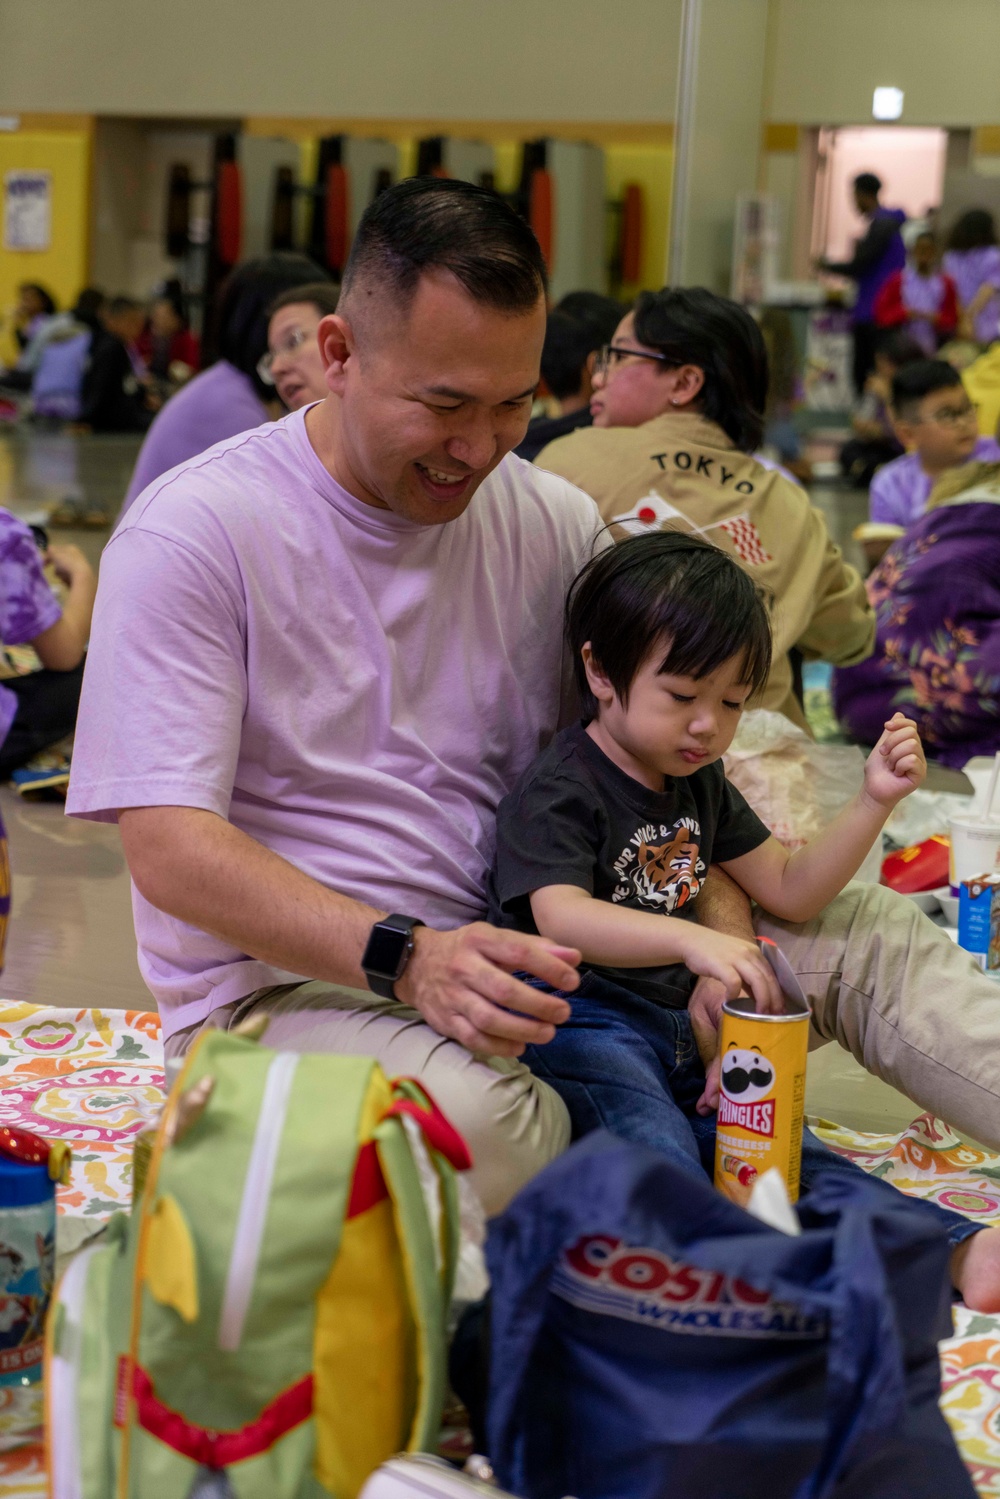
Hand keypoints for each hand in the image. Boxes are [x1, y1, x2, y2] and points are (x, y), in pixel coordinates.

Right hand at [44, 543, 93, 587]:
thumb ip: (50, 551)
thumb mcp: (55, 554)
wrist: (82, 578)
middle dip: (56, 566)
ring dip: (60, 573)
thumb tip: (49, 549)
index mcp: (71, 548)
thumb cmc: (67, 563)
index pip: (57, 549)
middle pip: (61, 561)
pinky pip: (69, 578)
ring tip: (61, 576)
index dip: (49, 555)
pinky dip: (66, 580)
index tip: (43, 562)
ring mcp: (80, 567)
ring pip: (64, 570)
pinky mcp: (82, 577)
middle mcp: (77, 556)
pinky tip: (67, 581)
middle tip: (53, 569)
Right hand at [395, 922, 579, 1056]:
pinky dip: (499, 1046)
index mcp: (479, 940)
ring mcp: (452, 996)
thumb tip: (574, 957)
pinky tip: (520, 1046)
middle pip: (503, 990)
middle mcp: (463, 967)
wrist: (414, 964)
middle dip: (538, 1005)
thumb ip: (536, 947)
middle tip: (563, 1013)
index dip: (549, 967)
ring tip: (548, 1033)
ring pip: (488, 1019)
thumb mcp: (496, 938)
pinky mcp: (445, 1021)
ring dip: (522, 1029)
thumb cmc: (466, 949)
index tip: (572, 981)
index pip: (518, 952)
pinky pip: (473, 1039)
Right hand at [677, 924, 782, 1011]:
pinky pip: (734, 982)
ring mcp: (735, 957)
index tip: (780, 1009)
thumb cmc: (714, 952)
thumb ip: (748, 975)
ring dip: (762, 999)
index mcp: (754, 952)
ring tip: (759, 1014)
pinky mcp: (721, 963)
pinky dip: (734, 994)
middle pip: (768, 979)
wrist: (691, 939)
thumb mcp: (736, 959)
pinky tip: (729, 1002)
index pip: (772, 975)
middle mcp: (748, 953)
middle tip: (774, 1016)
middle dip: (774, 1000)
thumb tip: (760, 998)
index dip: (778, 994)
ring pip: (757, 980)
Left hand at [862, 712, 925, 808]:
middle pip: (911, 733)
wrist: (873, 789)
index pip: (912, 725)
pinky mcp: (920, 774)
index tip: (886, 727)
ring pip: (911, 745)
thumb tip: (899, 713)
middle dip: (891, 742)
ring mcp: (921, 763)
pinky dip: (898, 766)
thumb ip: (890, 732)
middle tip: (884, 754)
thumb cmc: (877, 770)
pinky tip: (896, 774)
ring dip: (894, 756)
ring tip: (890, 766)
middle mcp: (918, 752)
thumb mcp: (882, 746)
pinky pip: (911, 760)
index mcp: (910, 744)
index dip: (900, 723)